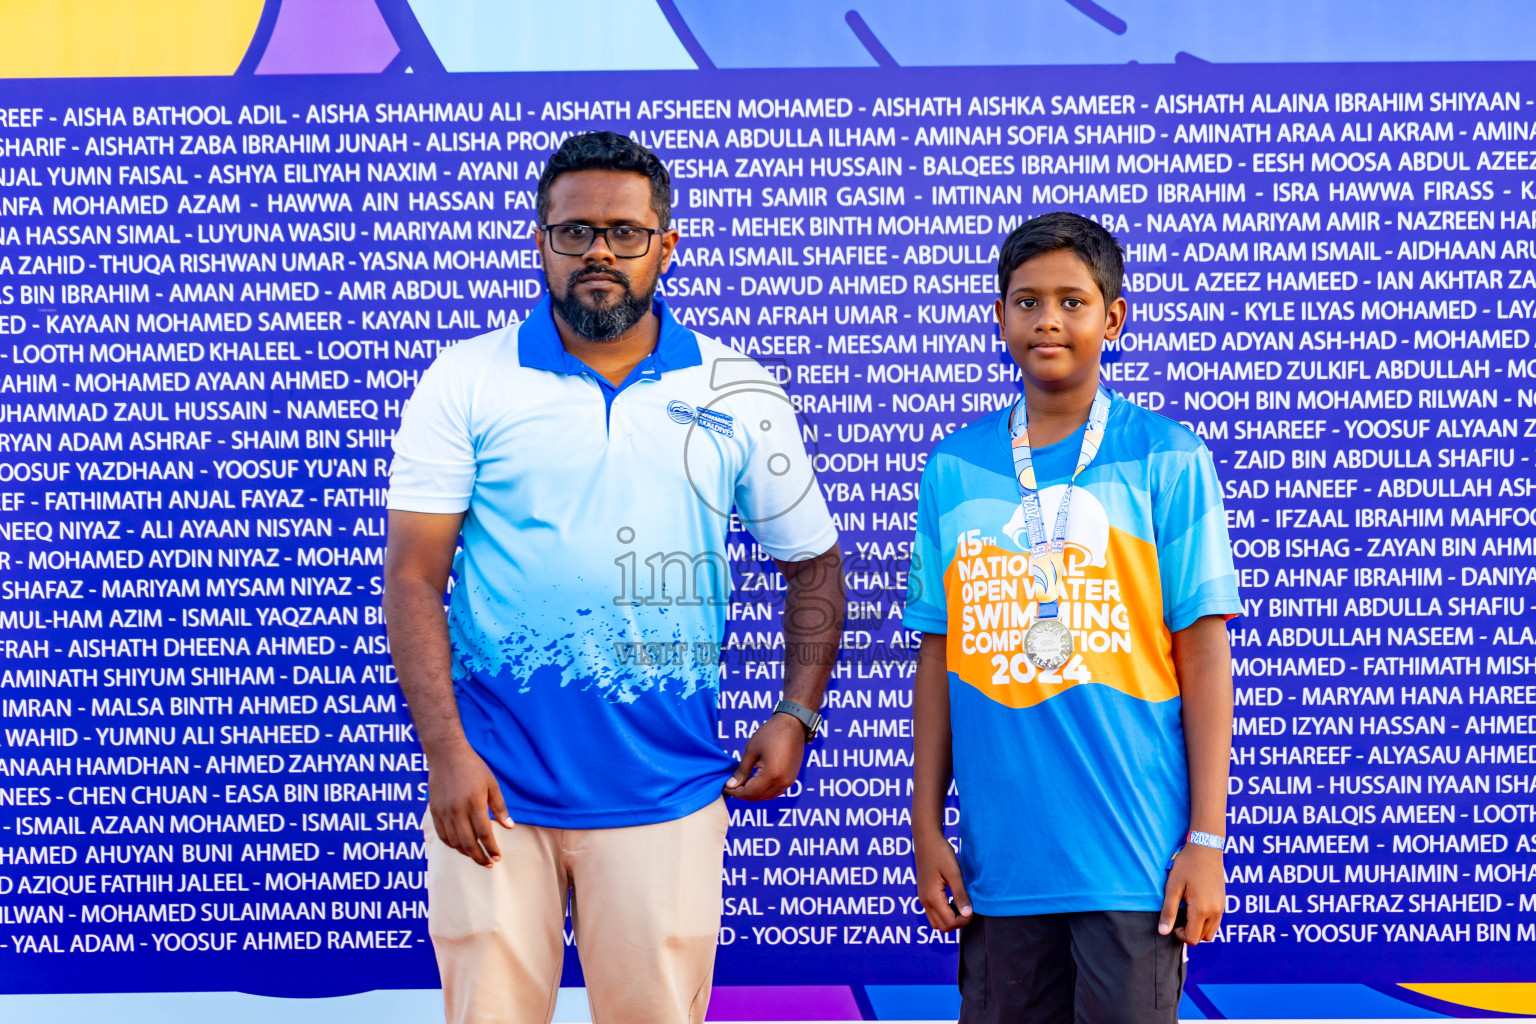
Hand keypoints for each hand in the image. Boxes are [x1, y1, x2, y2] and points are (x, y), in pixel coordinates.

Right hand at [429, 743, 514, 866]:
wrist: (446, 755)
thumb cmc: (473, 768)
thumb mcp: (492, 784)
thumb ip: (499, 807)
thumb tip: (509, 827)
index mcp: (474, 803)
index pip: (484, 834)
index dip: (491, 848)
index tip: (497, 857)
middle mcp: (457, 811)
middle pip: (468, 843)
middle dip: (479, 857)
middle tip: (488, 863)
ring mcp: (444, 812)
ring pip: (454, 842)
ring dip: (466, 853)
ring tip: (476, 856)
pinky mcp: (434, 811)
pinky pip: (442, 835)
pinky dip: (452, 844)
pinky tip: (460, 846)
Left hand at [723, 713, 804, 800]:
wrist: (793, 725)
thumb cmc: (771, 733)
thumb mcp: (751, 750)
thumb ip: (741, 771)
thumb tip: (730, 785)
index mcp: (771, 775)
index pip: (749, 792)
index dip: (735, 792)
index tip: (724, 787)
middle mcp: (782, 782)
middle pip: (757, 797)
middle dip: (742, 794)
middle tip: (730, 786)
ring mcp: (788, 782)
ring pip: (766, 797)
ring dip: (753, 794)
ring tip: (741, 784)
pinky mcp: (791, 779)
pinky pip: (775, 792)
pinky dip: (763, 791)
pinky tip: (755, 783)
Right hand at [914, 828, 971, 930]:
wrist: (926, 839)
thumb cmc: (941, 853)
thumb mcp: (954, 873)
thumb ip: (960, 894)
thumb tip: (968, 914)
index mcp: (932, 897)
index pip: (949, 923)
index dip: (964, 920)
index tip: (973, 908)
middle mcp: (924, 901)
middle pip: (942, 927)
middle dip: (957, 922)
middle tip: (968, 908)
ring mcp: (922, 898)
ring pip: (936, 922)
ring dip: (950, 919)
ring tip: (961, 904)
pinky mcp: (923, 894)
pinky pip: (933, 913)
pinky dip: (944, 913)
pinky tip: (953, 900)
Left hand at [1160, 844, 1223, 944]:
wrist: (1206, 848)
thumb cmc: (1186, 865)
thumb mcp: (1173, 887)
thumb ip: (1168, 911)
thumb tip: (1163, 932)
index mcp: (1201, 910)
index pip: (1192, 938)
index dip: (1179, 935)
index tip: (1172, 921)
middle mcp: (1215, 912)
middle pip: (1202, 937)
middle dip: (1189, 932)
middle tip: (1178, 915)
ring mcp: (1221, 907)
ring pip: (1211, 932)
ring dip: (1198, 928)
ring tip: (1186, 912)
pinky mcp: (1223, 902)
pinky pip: (1216, 922)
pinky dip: (1206, 922)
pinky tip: (1195, 906)